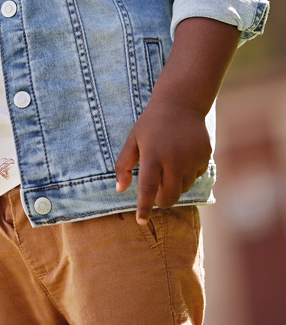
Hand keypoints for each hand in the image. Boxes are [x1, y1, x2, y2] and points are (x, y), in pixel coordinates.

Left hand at [114, 99, 211, 224]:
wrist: (181, 102)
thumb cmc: (151, 123)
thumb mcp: (133, 139)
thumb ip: (124, 164)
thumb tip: (119, 189)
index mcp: (152, 155)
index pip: (147, 189)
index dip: (144, 208)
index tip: (140, 222)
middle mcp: (174, 159)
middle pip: (169, 196)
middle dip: (160, 200)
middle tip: (154, 193)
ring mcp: (192, 159)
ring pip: (182, 188)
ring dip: (174, 185)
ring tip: (168, 164)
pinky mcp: (205, 157)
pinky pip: (195, 176)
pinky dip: (187, 174)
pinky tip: (182, 155)